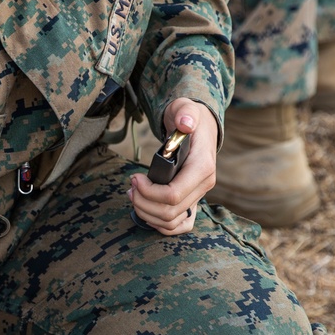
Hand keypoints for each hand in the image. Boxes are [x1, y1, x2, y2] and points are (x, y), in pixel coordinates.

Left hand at [128, 99, 218, 235]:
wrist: (198, 127)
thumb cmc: (188, 118)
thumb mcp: (185, 108)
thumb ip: (185, 113)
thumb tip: (185, 124)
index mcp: (202, 168)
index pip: (173, 194)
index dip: (148, 191)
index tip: (135, 178)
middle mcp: (204, 186)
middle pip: (169, 212)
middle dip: (143, 202)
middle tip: (131, 187)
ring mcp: (199, 196)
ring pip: (171, 222)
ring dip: (147, 213)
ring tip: (134, 195)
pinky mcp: (192, 202)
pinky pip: (179, 226)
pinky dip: (160, 224)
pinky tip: (146, 210)